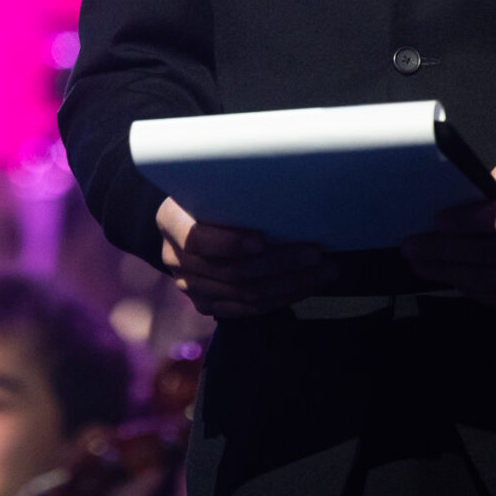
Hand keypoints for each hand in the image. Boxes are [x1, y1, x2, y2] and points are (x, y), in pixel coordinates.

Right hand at [158, 196, 334, 317]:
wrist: (187, 221)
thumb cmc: (210, 195)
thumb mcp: (214, 185)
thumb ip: (235, 194)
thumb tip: (285, 187)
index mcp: (171, 221)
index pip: (197, 239)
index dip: (230, 243)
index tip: (262, 240)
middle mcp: (175, 258)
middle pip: (232, 271)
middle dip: (280, 263)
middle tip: (317, 254)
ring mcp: (190, 286)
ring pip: (245, 294)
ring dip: (290, 284)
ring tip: (324, 270)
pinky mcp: (206, 304)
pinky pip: (247, 309)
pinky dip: (280, 299)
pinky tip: (306, 286)